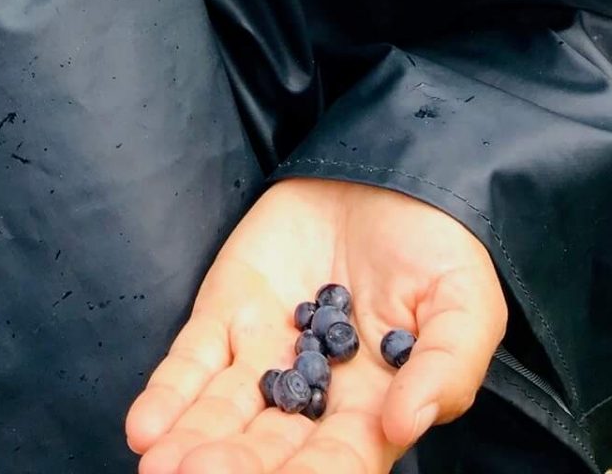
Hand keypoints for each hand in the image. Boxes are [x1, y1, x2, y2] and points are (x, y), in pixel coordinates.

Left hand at [124, 176, 508, 473]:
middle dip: (236, 466)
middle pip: (270, 444)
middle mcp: (314, 393)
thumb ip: (447, 367)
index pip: (339, 459)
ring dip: (194, 441)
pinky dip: (167, 394)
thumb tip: (407, 425)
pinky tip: (145, 427)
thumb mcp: (466, 303)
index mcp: (374, 406)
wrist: (390, 169)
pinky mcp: (228, 309)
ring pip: (223, 412)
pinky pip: (192, 359)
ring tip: (163, 469)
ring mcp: (265, 351)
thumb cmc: (439, 246)